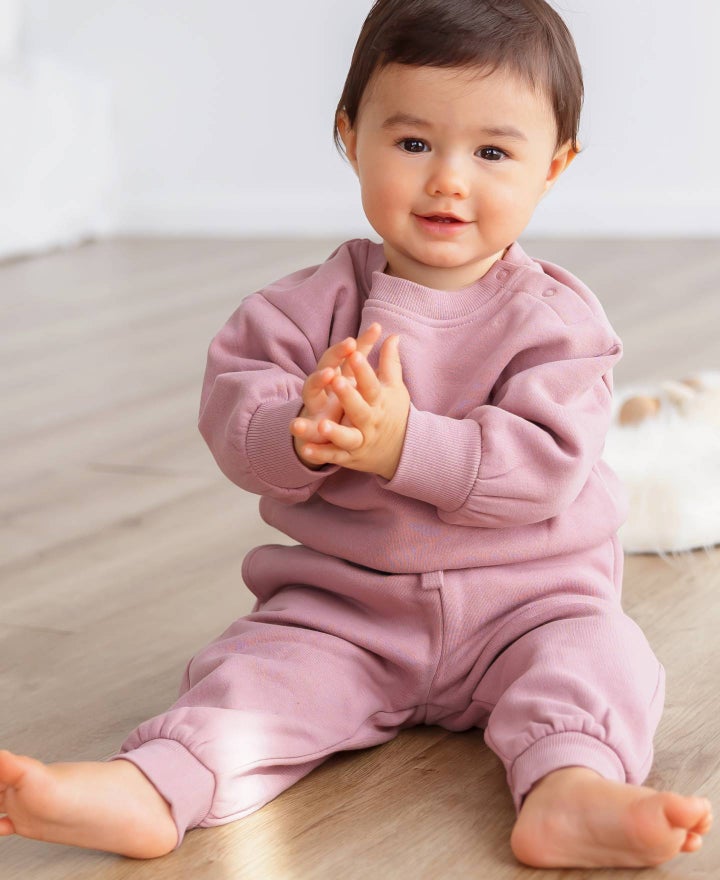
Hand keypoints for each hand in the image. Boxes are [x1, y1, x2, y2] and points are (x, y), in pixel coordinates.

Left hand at [294, 334, 409, 480]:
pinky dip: (320, 454)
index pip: (372, 384)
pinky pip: (334, 456)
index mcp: (380, 402)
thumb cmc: (393, 412)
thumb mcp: (394, 388)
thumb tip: (394, 335)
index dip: (363, 370)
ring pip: (347, 437)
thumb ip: (390, 362)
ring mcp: (360, 440)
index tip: (354, 354)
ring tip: (321, 424)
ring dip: (334, 432)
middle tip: (337, 380)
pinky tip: (306, 450)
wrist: (401, 451)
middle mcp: (370, 421)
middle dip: (348, 395)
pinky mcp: (349, 457)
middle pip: (359, 408)